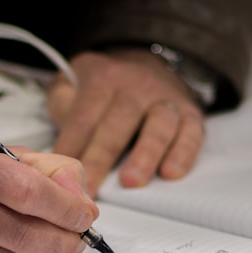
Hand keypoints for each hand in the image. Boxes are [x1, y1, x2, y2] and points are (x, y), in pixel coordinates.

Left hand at [46, 49, 204, 196]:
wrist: (145, 60)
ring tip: (131, 183)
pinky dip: (184, 153)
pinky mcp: (191, 112)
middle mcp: (135, 85)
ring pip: (158, 125)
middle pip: (117, 125)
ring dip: (145, 155)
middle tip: (91, 191)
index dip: (72, 149)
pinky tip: (170, 174)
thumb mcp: (72, 80)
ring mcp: (165, 98)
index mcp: (102, 78)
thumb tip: (60, 140)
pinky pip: (191, 133)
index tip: (62, 180)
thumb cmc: (103, 85)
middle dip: (102, 159)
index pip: (84, 117)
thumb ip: (61, 105)